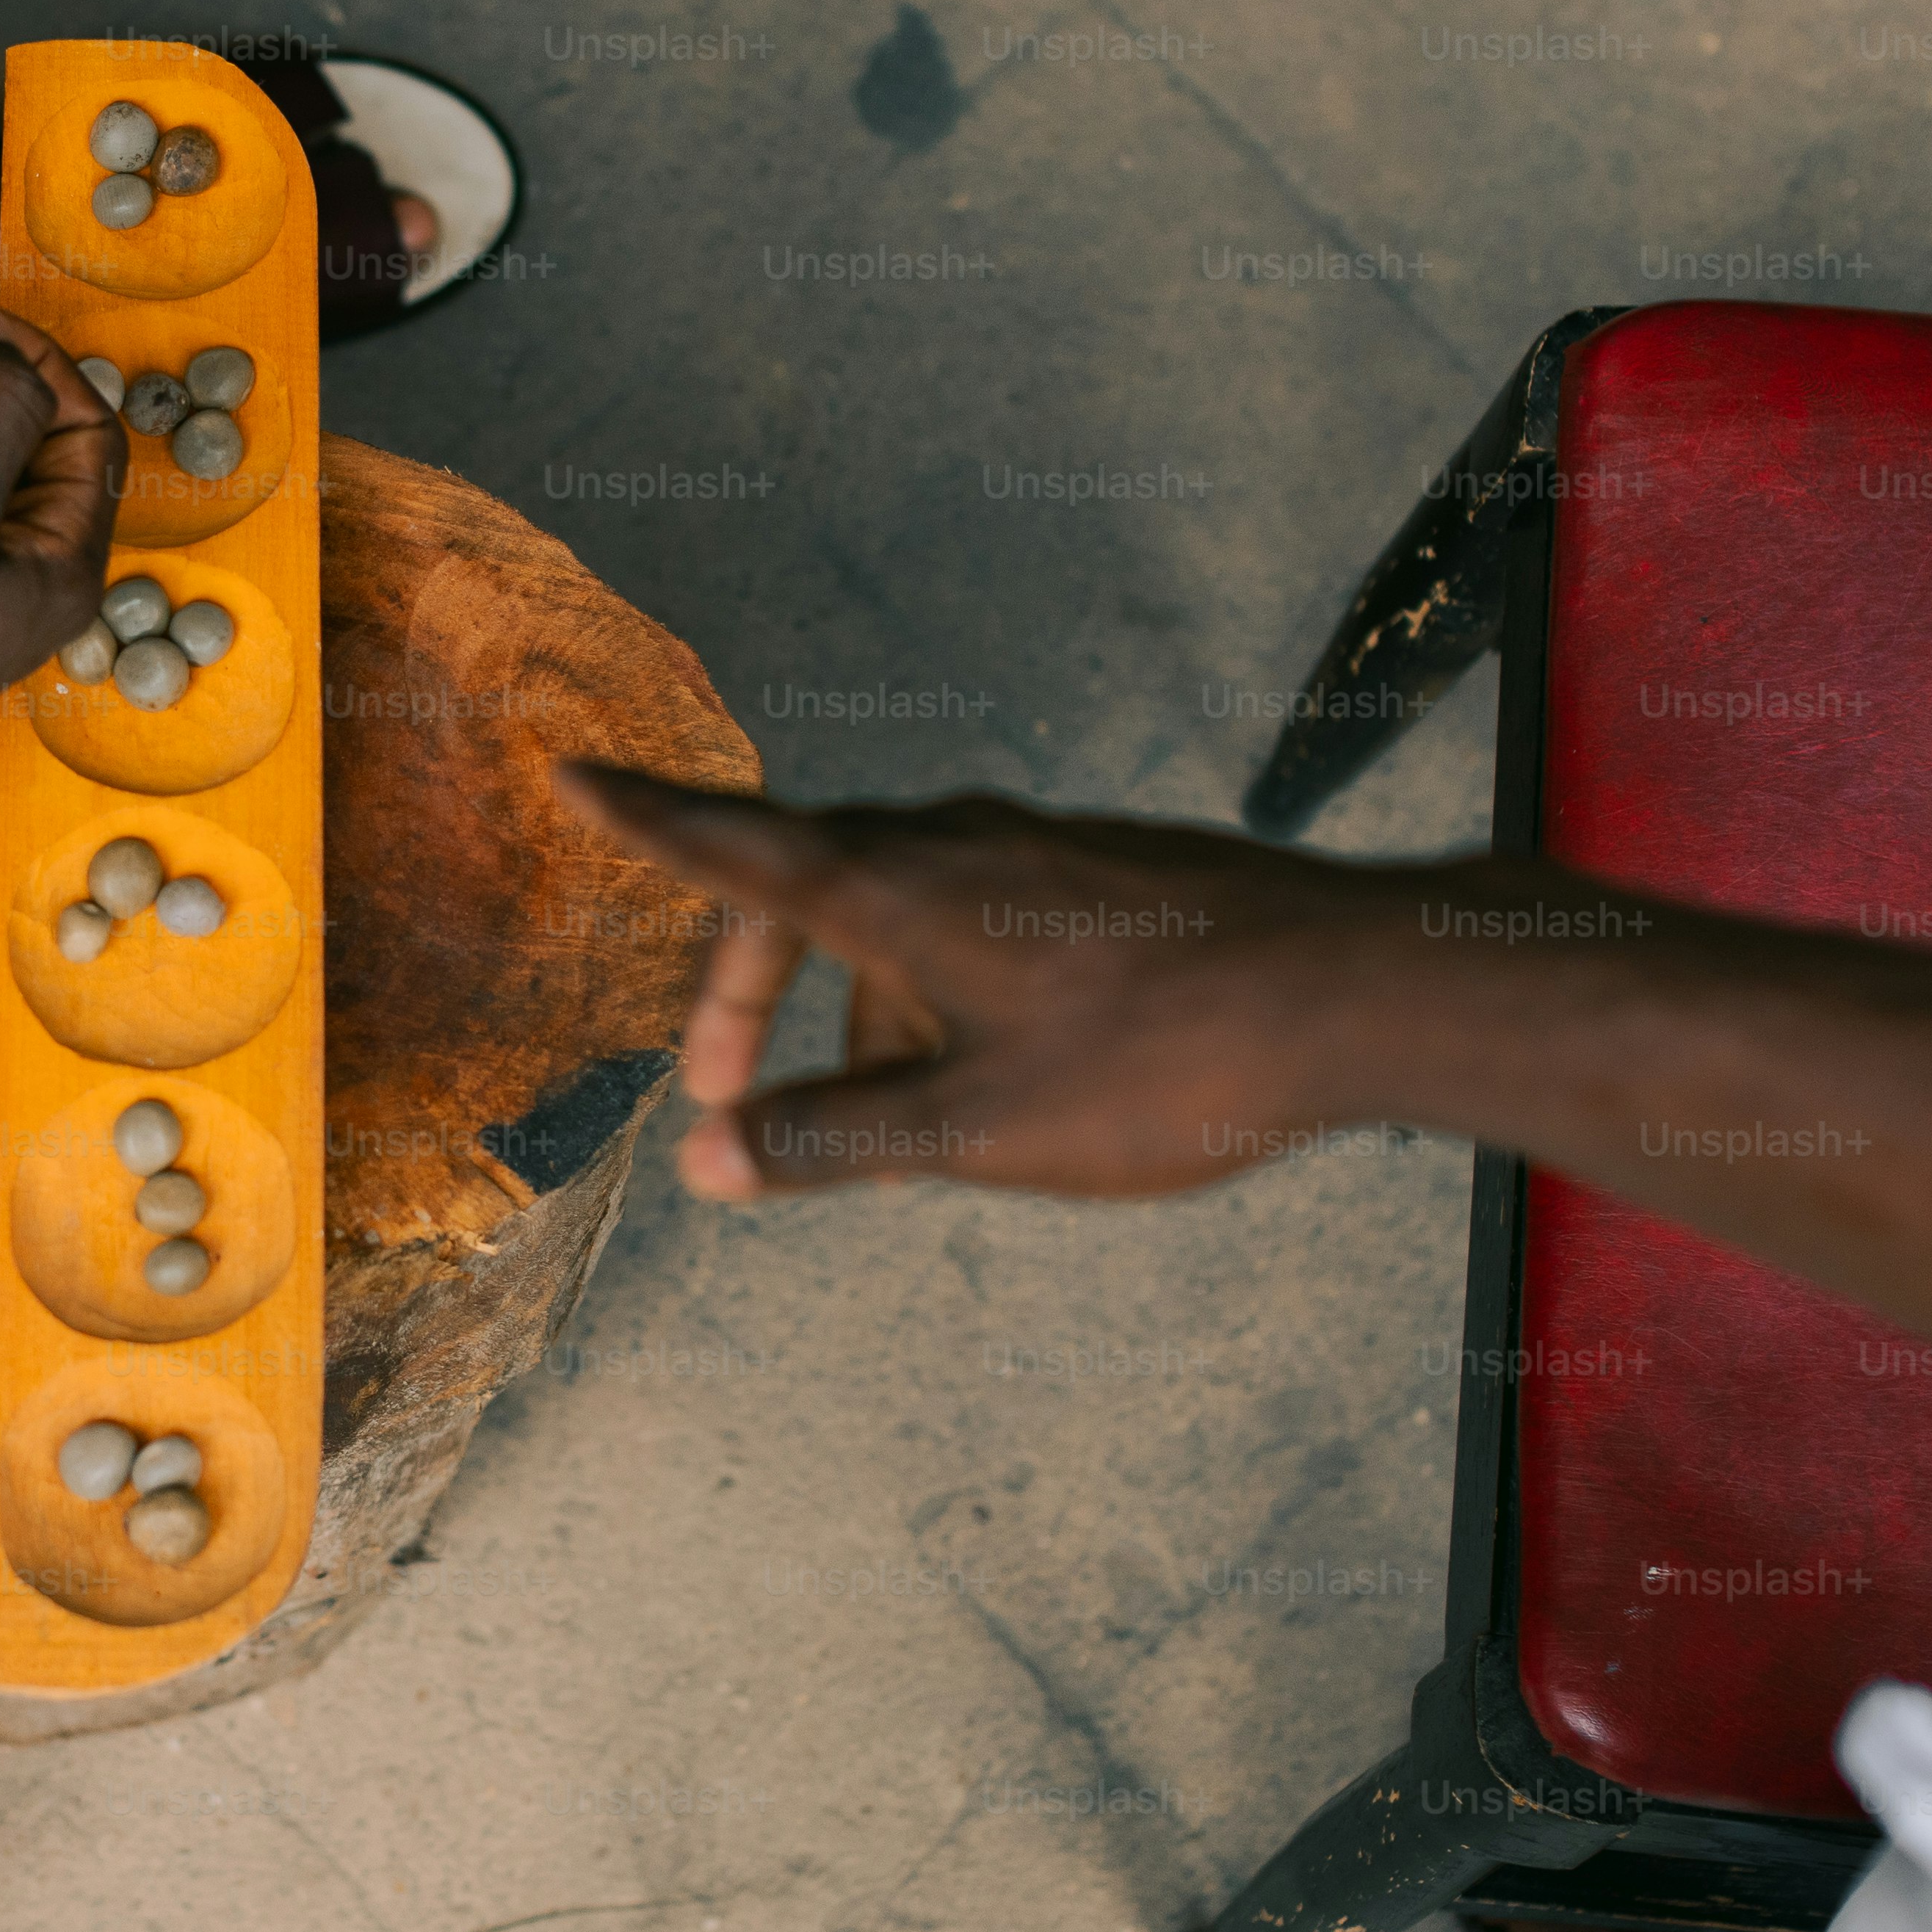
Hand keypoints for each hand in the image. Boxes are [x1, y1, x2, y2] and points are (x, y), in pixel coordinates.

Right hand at [552, 767, 1390, 1201]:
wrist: (1360, 992)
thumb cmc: (1162, 1064)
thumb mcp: (971, 1131)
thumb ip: (831, 1140)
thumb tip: (707, 1160)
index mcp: (898, 892)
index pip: (732, 847)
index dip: (644, 819)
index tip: (571, 771)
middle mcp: (955, 845)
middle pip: (804, 886)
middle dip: (743, 986)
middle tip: (718, 1094)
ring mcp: (1036, 853)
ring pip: (899, 912)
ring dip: (856, 1005)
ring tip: (885, 1124)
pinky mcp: (1102, 878)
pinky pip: (977, 920)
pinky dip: (937, 989)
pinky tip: (996, 1080)